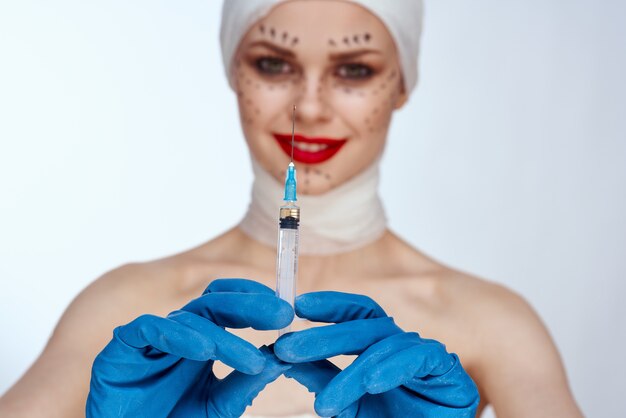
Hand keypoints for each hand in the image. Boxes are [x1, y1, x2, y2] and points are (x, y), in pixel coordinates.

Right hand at [86, 279, 293, 417]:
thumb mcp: (218, 408)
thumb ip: (246, 383)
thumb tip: (283, 357)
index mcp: (199, 340)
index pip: (228, 304)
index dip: (255, 300)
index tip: (287, 311)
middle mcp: (177, 332)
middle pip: (213, 301)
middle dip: (249, 305)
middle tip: (281, 315)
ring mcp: (149, 338)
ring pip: (188, 318)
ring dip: (223, 337)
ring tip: (251, 360)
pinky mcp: (121, 349)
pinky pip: (148, 328)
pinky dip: (178, 335)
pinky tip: (203, 350)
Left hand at [274, 291, 478, 417]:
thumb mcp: (346, 403)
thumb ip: (320, 377)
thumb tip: (279, 354)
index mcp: (381, 345)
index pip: (357, 314)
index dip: (330, 305)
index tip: (299, 305)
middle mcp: (403, 344)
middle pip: (364, 327)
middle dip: (324, 337)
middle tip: (288, 349)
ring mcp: (426, 354)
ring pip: (386, 347)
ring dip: (352, 374)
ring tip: (324, 404)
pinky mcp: (449, 370)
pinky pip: (421, 357)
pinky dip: (395, 367)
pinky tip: (374, 383)